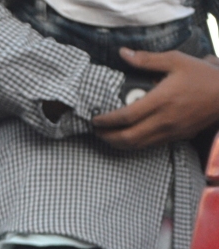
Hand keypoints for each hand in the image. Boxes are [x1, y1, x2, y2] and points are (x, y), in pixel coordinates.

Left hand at [93, 50, 218, 149]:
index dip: (106, 121)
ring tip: (106, 136)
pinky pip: (148, 146)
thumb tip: (123, 54)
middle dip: (106, 137)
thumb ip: (147, 60)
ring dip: (117, 143)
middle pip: (127, 137)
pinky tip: (126, 138)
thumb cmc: (202, 75)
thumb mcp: (176, 61)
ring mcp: (170, 131)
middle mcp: (164, 120)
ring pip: (136, 146)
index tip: (94, 119)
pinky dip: (133, 145)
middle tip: (96, 131)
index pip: (125, 117)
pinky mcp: (176, 137)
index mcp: (162, 100)